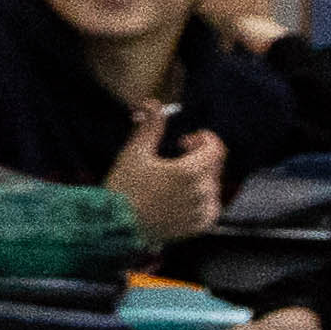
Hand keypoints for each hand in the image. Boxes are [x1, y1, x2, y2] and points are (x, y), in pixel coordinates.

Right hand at [107, 100, 226, 242]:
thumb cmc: (123, 188)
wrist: (115, 226)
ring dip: (199, 178)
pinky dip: (201, 199)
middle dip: (199, 157)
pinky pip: (211, 207)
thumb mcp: (134, 153)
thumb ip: (151, 127)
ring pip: (212, 186)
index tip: (186, 140)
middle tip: (177, 158)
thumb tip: (153, 104)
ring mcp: (202, 210)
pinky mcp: (199, 225)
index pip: (216, 148)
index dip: (204, 139)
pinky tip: (180, 198)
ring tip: (174, 181)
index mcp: (190, 171)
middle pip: (214, 166)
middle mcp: (202, 191)